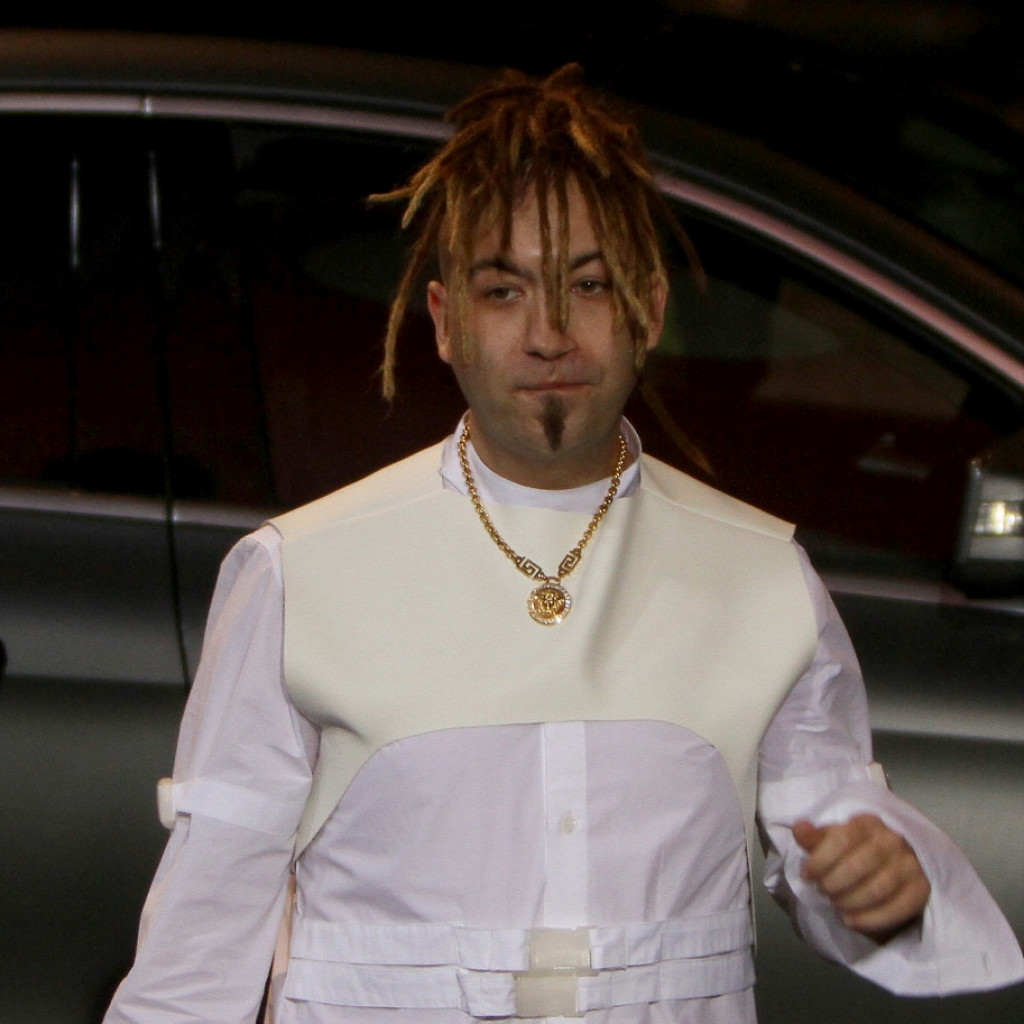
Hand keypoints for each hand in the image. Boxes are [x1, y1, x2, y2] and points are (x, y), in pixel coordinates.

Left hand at [792, 814, 930, 941]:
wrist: (890, 862)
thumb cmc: (853, 849)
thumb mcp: (832, 839)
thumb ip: (815, 837)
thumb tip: (799, 829)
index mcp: (867, 822)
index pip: (841, 839)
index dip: (820, 861)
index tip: (806, 875)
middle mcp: (893, 839)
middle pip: (858, 866)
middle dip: (833, 884)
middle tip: (823, 892)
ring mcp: (911, 863)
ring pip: (877, 889)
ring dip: (850, 902)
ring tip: (836, 905)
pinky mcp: (922, 888)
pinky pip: (898, 909)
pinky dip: (871, 919)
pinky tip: (852, 921)